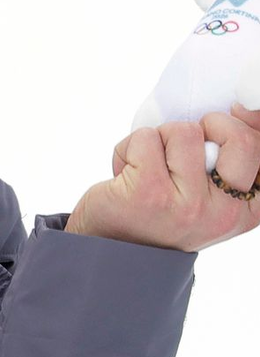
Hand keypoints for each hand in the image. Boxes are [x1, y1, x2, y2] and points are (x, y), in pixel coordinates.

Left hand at [64, 104, 259, 250]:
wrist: (111, 249)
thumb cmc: (161, 213)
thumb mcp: (207, 193)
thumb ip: (228, 159)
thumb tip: (243, 107)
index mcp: (248, 210)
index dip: (248, 123)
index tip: (229, 115)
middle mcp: (224, 212)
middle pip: (239, 139)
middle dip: (208, 124)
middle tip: (182, 144)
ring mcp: (187, 205)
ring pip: (185, 132)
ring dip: (158, 138)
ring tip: (147, 165)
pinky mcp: (149, 194)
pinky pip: (146, 139)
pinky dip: (128, 148)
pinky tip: (125, 173)